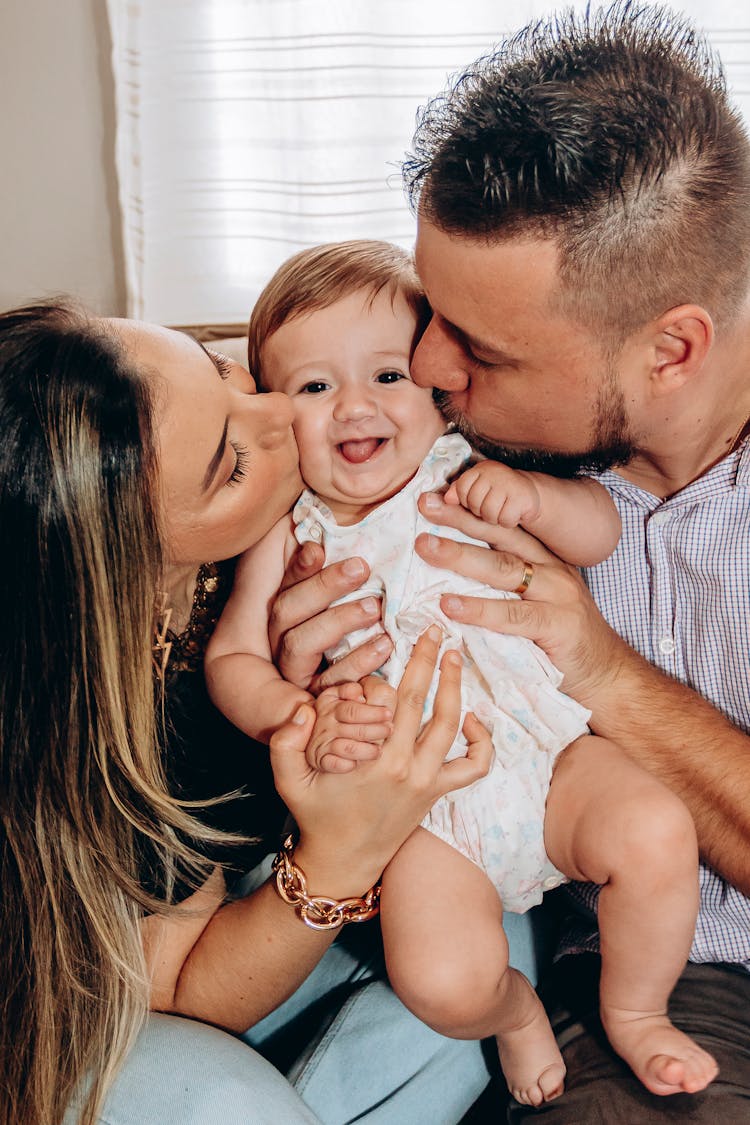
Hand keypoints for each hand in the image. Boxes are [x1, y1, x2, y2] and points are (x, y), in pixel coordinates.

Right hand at [268, 541, 392, 693]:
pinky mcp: (316, 693)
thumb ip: (340, 561)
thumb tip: (342, 524)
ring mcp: (294, 667)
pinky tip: (385, 646)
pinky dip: (356, 662)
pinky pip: (329, 680)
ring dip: (338, 620)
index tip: (319, 548)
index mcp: (286, 605)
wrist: (366, 696)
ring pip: (300, 643)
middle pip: (287, 609)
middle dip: (323, 587)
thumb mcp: (352, 591)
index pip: (285, 582)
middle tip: (362, 568)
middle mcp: (281, 635)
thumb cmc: (366, 624)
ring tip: (375, 607)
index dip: (300, 566)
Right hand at [269, 625, 492, 892]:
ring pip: (452, 725)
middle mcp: (407, 767)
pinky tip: (472, 718)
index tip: (393, 654)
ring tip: (453, 658)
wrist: (344, 862)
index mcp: (376, 760)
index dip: (391, 675)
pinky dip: (482, 741)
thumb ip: (284, 743)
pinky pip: (474, 766)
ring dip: (456, 687)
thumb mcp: (288, 781)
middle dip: (431, 661)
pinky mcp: (439, 792)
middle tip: (436, 631)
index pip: (390, 702)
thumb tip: (301, 709)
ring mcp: (428, 781)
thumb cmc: (316, 816)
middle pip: (426, 702)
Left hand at [416, 490, 629, 708]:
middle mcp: (551, 569)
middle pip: (501, 536)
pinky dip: (478, 609)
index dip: (470, 510)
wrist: (605, 674)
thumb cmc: (560, 640)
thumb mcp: (533, 604)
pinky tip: (449, 605)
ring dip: (461, 556)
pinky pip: (512, 614)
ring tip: (427, 547)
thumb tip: (447, 578)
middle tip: (425, 506)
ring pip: (503, 568)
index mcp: (543, 559)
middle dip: (461, 519)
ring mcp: (557, 595)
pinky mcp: (557, 625)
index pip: (504, 526)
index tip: (437, 498)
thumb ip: (502, 588)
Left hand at [444, 461, 540, 527]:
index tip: (477, 499)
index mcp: (480, 469)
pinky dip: (508, 521)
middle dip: (480, 511)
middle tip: (491, 505)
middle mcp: (494, 473)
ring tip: (501, 509)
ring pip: (488, 513)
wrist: (527, 493)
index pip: (462, 487)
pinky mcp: (521, 498)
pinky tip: (513, 512)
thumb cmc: (496, 493)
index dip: (466, 500)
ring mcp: (508, 484)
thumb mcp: (477, 488)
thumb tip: (447, 499)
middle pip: (474, 502)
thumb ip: (458, 491)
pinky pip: (504, 519)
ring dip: (494, 518)